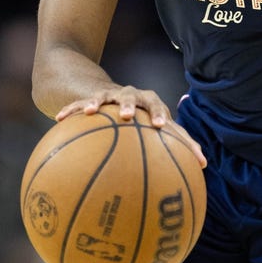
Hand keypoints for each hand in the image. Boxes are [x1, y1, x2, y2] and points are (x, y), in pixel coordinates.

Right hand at [55, 85, 206, 166]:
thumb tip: (203, 167)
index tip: (160, 128)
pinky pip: (79, 104)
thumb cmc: (140, 121)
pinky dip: (71, 110)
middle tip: (129, 116)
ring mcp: (111, 95)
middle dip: (132, 105)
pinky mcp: (90, 97)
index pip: (160, 109)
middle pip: (135, 96)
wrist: (112, 96)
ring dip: (99, 102)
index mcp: (151, 104)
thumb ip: (175, 148)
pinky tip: (58, 118)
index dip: (162, 118)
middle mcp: (132, 96)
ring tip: (92, 111)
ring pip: (106, 96)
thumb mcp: (155, 131)